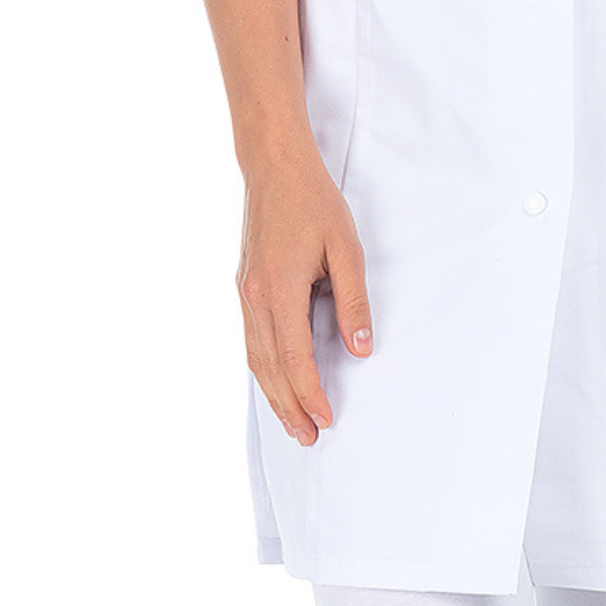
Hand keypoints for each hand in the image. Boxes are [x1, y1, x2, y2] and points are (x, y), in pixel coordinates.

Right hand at [237, 144, 373, 444]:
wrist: (274, 165)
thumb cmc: (312, 201)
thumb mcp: (345, 248)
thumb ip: (353, 301)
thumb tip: (360, 348)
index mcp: (280, 290)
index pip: (295, 359)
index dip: (311, 394)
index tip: (327, 419)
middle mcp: (255, 297)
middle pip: (271, 368)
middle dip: (290, 407)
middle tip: (308, 439)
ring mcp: (245, 292)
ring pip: (256, 358)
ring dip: (273, 394)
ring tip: (292, 422)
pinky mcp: (244, 285)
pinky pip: (251, 339)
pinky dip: (263, 368)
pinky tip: (274, 380)